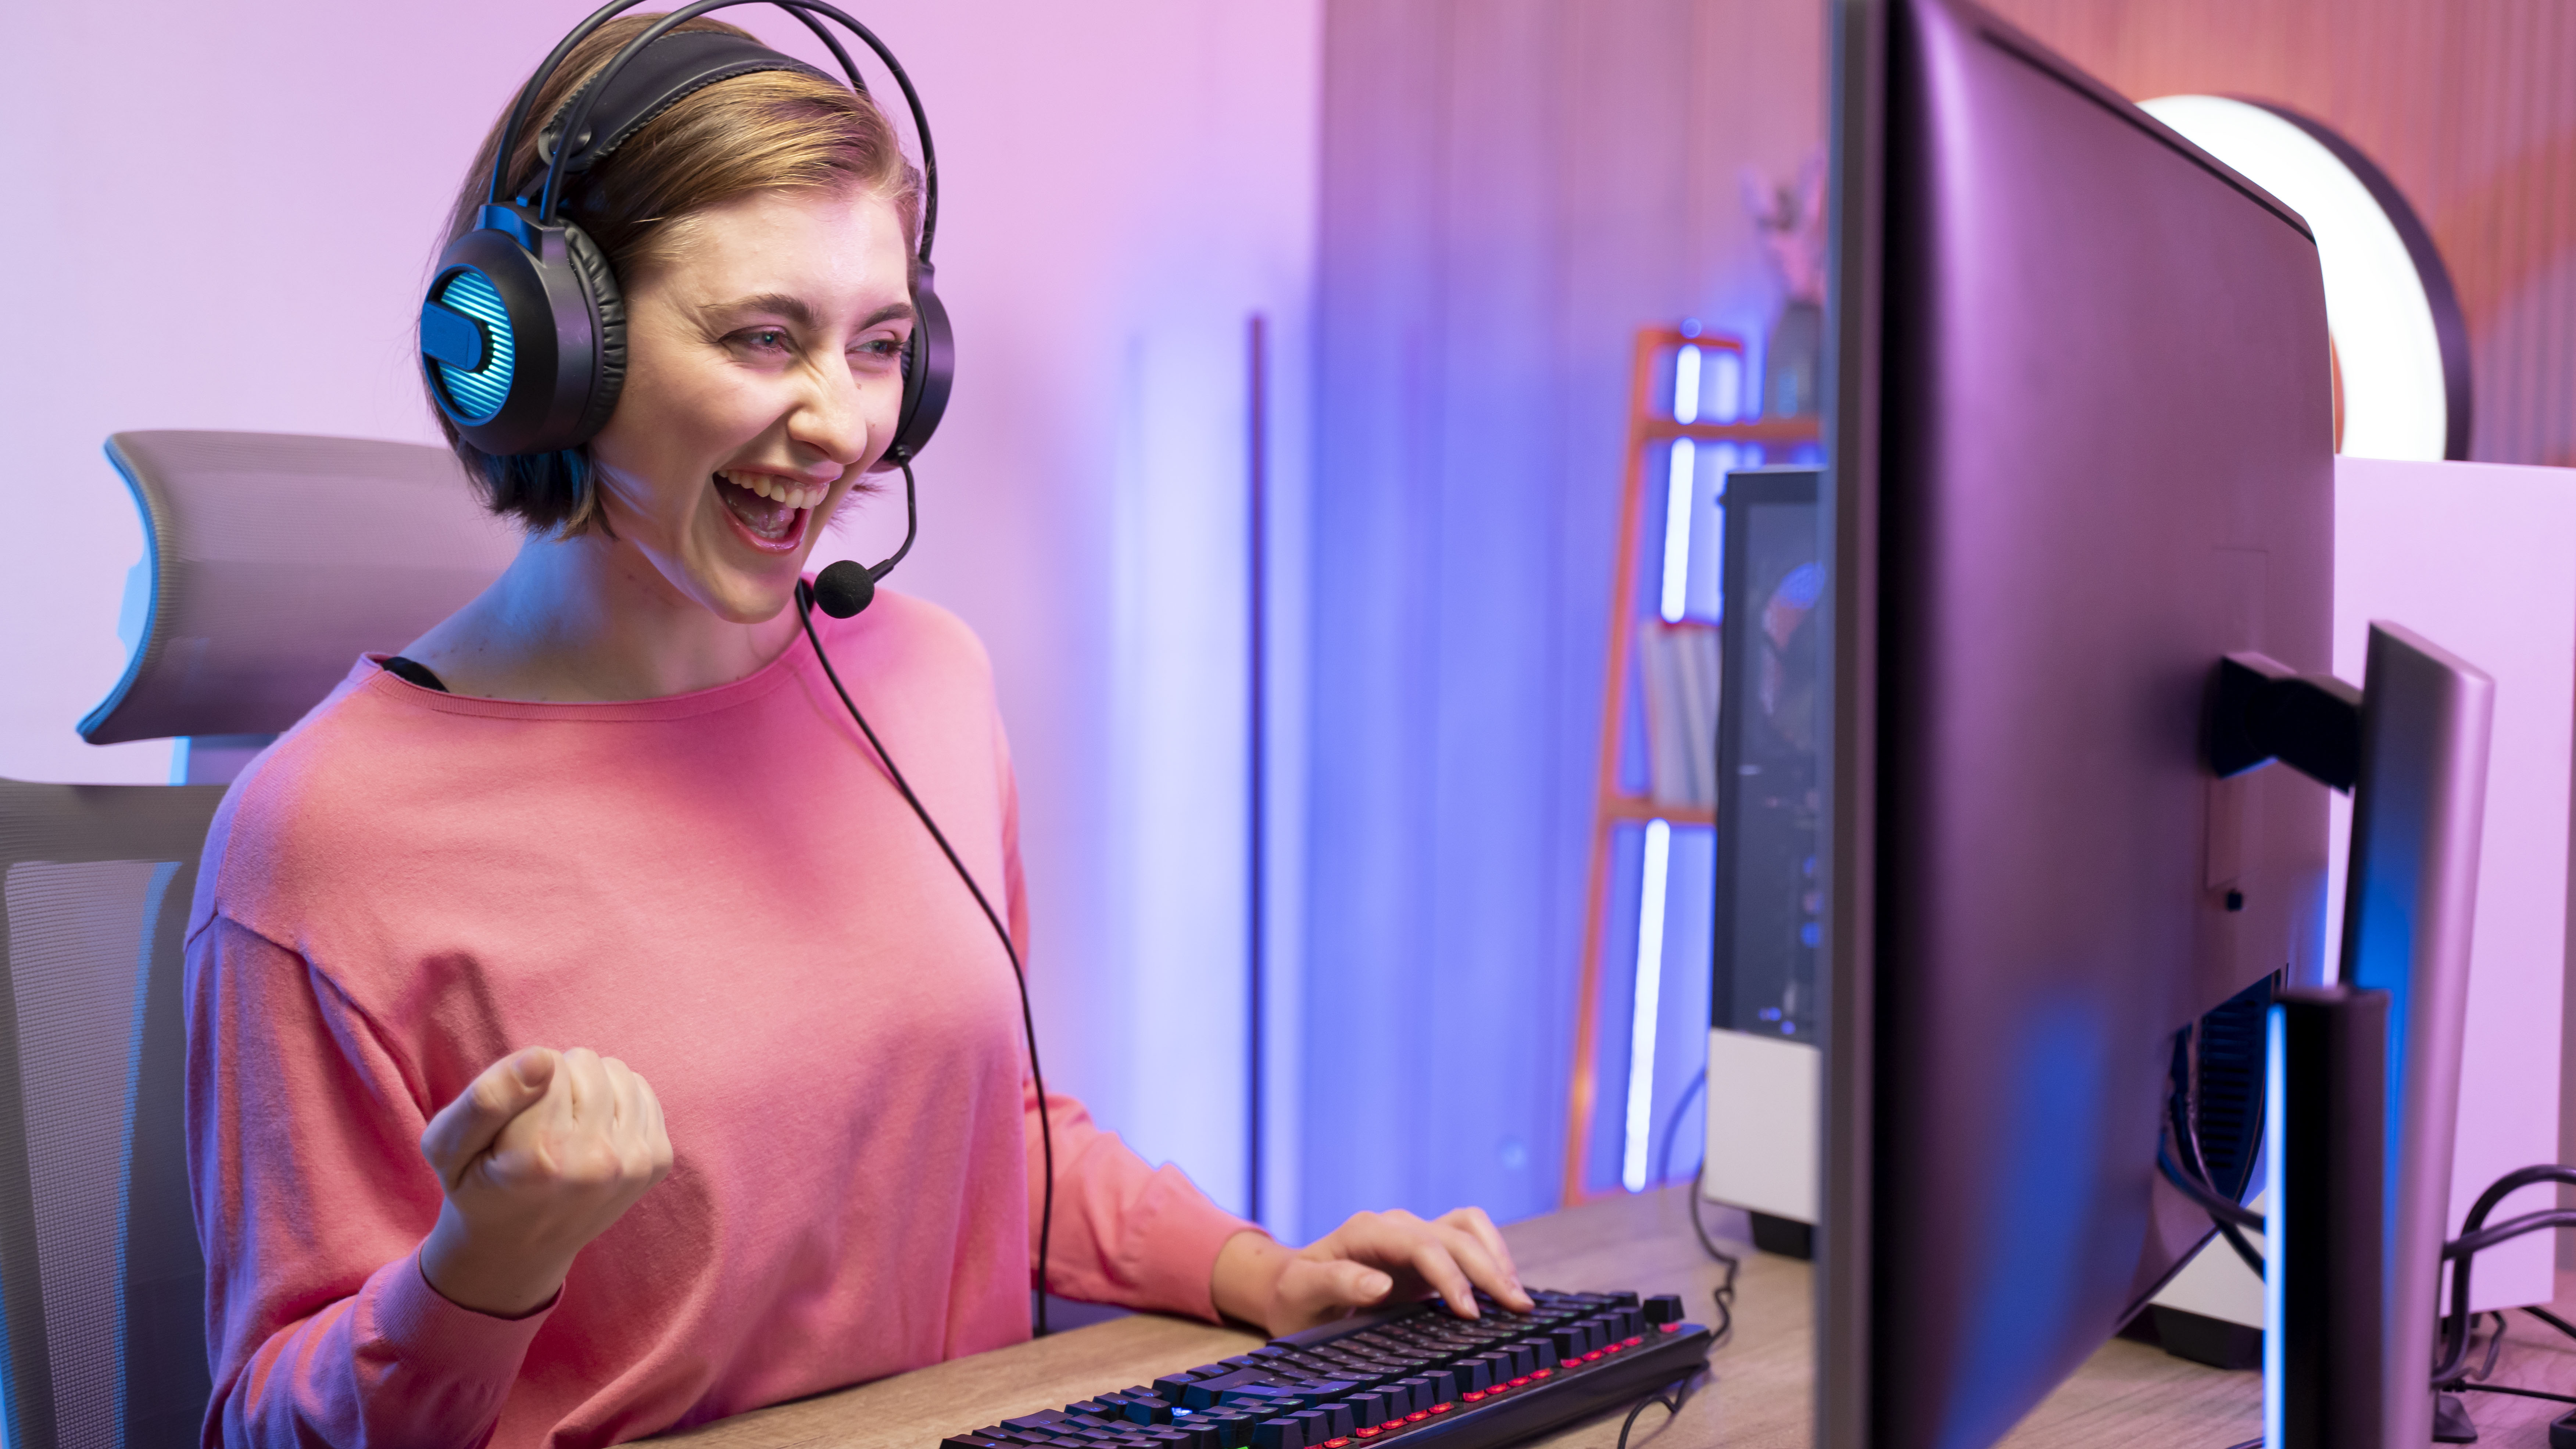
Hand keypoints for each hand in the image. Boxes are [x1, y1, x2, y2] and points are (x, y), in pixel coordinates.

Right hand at [417, 1046, 672, 1317]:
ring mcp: (633, 1165)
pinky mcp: (657, 1162)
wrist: (517, 1250)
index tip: (511, 1120)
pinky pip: (642, 1091)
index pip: (545, 1062)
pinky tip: (592, 1133)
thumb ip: (487, 1097)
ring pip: (617, 1071)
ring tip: (563, 1126)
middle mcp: (596, 1164)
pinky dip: (617, 1100)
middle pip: (585, 1062)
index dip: (522, 1079)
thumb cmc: (475, 1189)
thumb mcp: (446, 1146)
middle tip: (536, 1125)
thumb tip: (542, 1057)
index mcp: (541, 1158)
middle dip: (557, 1081)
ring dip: (589, 1087)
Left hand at [1211, 1207, 1533, 1337]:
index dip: (1450, 1276)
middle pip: (1454, 1235)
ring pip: (1467, 1228)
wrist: (1291, 1288)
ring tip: (1518, 1297)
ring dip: (1496, 1256)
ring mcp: (1412, 1236)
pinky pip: (1467, 1240)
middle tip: (1517, 1308)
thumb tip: (1379, 1283)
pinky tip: (1503, 1286)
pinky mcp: (1425, 1252)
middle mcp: (1395, 1227)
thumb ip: (1336, 1283)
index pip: (1421, 1245)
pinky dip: (1490, 1255)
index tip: (1469, 1313)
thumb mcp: (1302, 1294)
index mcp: (1366, 1232)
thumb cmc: (1294, 1296)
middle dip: (1488, 1268)